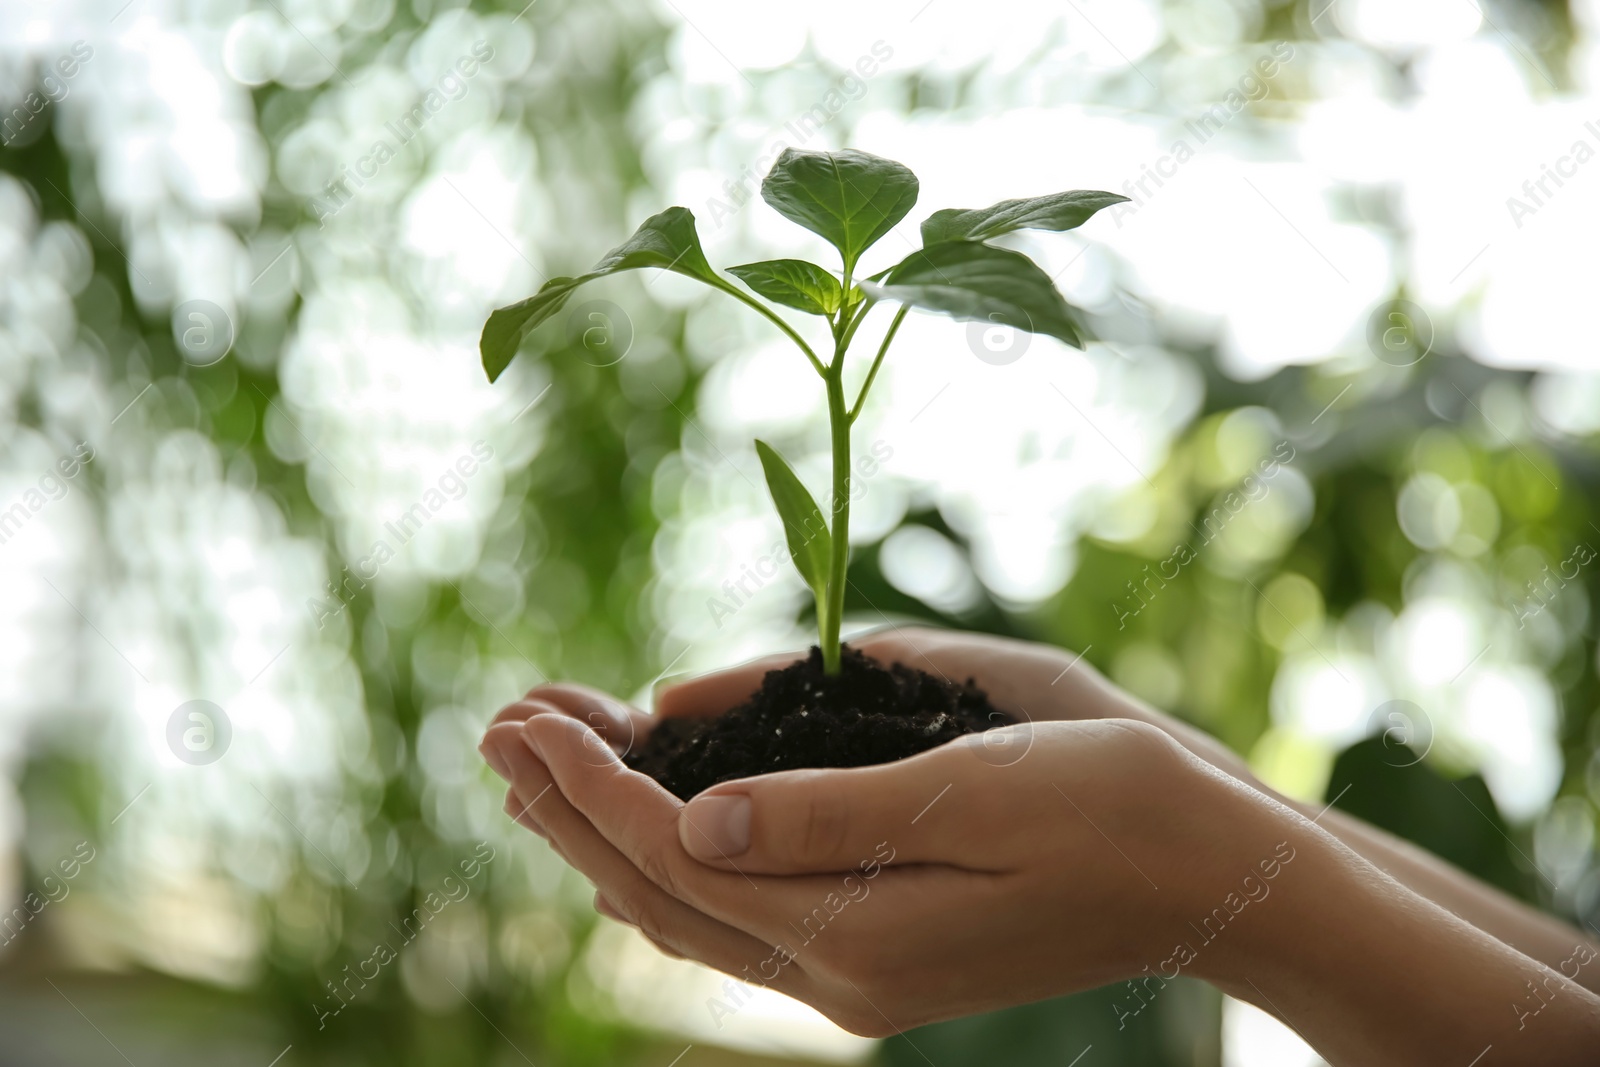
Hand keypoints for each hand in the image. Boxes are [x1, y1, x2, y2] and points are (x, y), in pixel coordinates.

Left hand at [482, 683, 1285, 1035]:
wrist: (1210, 873)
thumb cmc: (1112, 803)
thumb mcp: (974, 786)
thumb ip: (827, 811)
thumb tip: (694, 813)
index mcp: (856, 933)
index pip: (677, 854)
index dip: (592, 784)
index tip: (524, 716)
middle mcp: (839, 972)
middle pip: (661, 890)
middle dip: (572, 807)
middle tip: (498, 724)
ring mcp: (857, 971)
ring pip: (690, 908)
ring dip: (608, 833)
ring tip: (542, 764)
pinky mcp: (879, 950)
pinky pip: (738, 917)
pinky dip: (670, 862)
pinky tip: (642, 824)